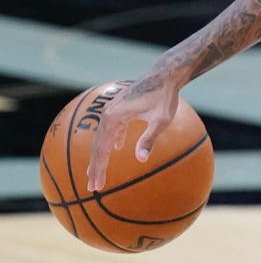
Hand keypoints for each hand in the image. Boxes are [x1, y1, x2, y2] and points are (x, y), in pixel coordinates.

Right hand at [86, 77, 180, 191]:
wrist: (165, 75)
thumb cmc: (164, 97)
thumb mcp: (161, 121)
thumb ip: (149, 139)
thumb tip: (141, 159)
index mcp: (112, 118)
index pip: (101, 150)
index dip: (99, 170)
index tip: (96, 186)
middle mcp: (107, 114)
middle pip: (97, 146)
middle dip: (95, 167)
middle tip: (93, 187)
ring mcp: (111, 109)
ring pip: (102, 137)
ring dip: (100, 155)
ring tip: (97, 172)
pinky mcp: (119, 107)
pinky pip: (111, 128)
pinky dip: (111, 140)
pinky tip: (115, 148)